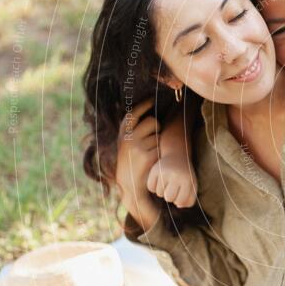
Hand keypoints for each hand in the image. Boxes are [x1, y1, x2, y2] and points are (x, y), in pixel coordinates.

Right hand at [115, 99, 159, 222]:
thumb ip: (133, 130)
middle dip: (157, 127)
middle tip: (153, 138)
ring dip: (158, 142)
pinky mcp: (147, 157)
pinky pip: (161, 147)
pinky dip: (161, 153)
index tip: (152, 99)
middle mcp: (128, 139)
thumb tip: (146, 112)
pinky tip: (154, 161)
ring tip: (150, 153)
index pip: (133, 113)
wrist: (129, 186)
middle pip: (152, 121)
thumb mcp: (126, 144)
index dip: (144, 105)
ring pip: (158, 135)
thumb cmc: (130, 162)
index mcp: (122, 134)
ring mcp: (137, 147)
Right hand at [147, 153, 197, 207]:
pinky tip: (159, 181)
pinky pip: (151, 188)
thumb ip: (189, 200)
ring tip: (167, 182)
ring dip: (162, 191)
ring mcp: (165, 173)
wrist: (176, 156)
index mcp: (187, 180)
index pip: (180, 201)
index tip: (180, 194)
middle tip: (172, 189)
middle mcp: (176, 176)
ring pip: (159, 193)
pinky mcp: (154, 171)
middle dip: (170, 196)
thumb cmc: (185, 175)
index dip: (179, 201)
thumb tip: (178, 206)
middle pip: (168, 198)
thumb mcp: (192, 186)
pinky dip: (154, 187)